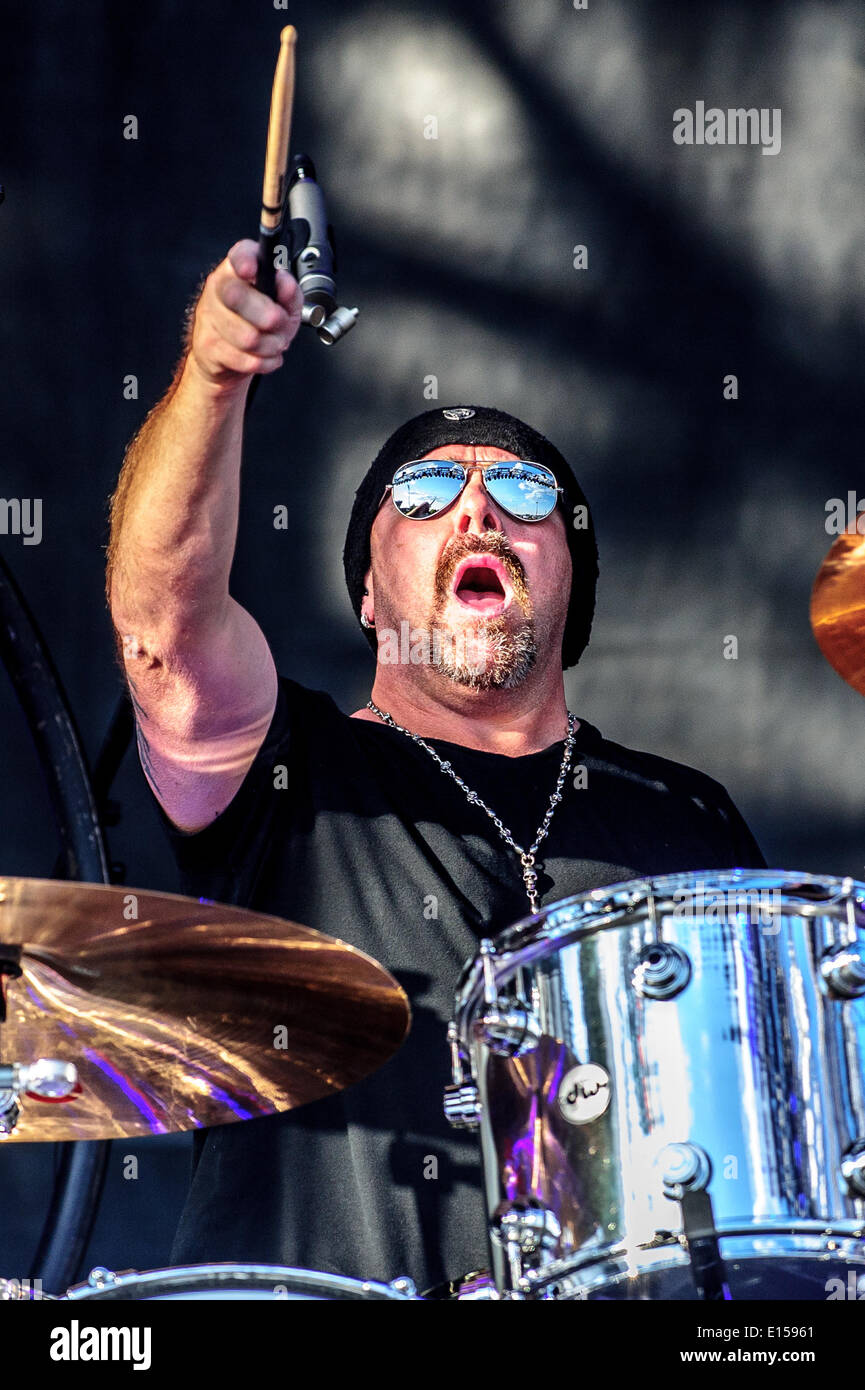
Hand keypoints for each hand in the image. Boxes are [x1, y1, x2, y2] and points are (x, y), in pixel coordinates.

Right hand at [186, 239, 303, 386]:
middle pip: (237, 296)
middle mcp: (219, 288)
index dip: (245, 261)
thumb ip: (290, 292)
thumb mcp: (284, 305)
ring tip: (275, 343)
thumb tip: (286, 284)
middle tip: (280, 322)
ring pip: (247, 336)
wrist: (227, 357)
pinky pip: (245, 359)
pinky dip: (265, 362)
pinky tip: (266, 357)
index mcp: (237, 269)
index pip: (238, 256)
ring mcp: (209, 316)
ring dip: (271, 345)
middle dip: (269, 316)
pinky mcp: (208, 345)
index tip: (252, 270)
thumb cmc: (258, 324)